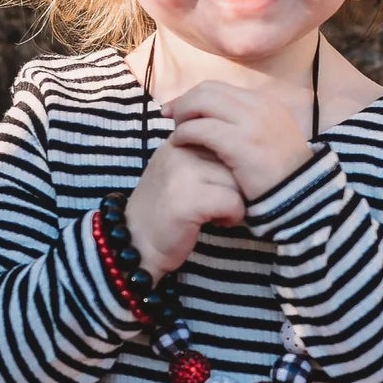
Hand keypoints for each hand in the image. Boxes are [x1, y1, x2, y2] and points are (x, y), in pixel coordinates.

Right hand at [124, 139, 244, 282]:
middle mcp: (178, 149)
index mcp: (178, 139)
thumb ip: (204, 154)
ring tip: (217, 213)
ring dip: (236, 201)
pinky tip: (217, 222)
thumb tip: (245, 148)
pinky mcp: (188, 199)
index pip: (225, 139)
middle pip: (234, 159)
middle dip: (236, 184)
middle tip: (220, 202)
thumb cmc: (166, 210)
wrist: (137, 243)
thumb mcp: (180, 171)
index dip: (230, 166)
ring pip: (236, 180)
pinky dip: (232, 216)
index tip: (217, 185)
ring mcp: (181, 172)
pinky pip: (233, 201)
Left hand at [163, 80, 316, 205]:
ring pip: (203, 102)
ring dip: (183, 115)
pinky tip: (179, 144)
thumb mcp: (269, 142)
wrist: (300, 200)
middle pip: (208, 90)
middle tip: (168, 117)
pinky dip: (185, 133)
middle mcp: (260, 106)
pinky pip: (202, 128)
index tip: (178, 110)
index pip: (220, 89)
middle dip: (184, 102)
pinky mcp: (240, 143)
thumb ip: (246, 127)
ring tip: (176, 133)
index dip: (194, 97)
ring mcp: (251, 122)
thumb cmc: (280, 178)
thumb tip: (214, 120)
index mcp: (266, 104)